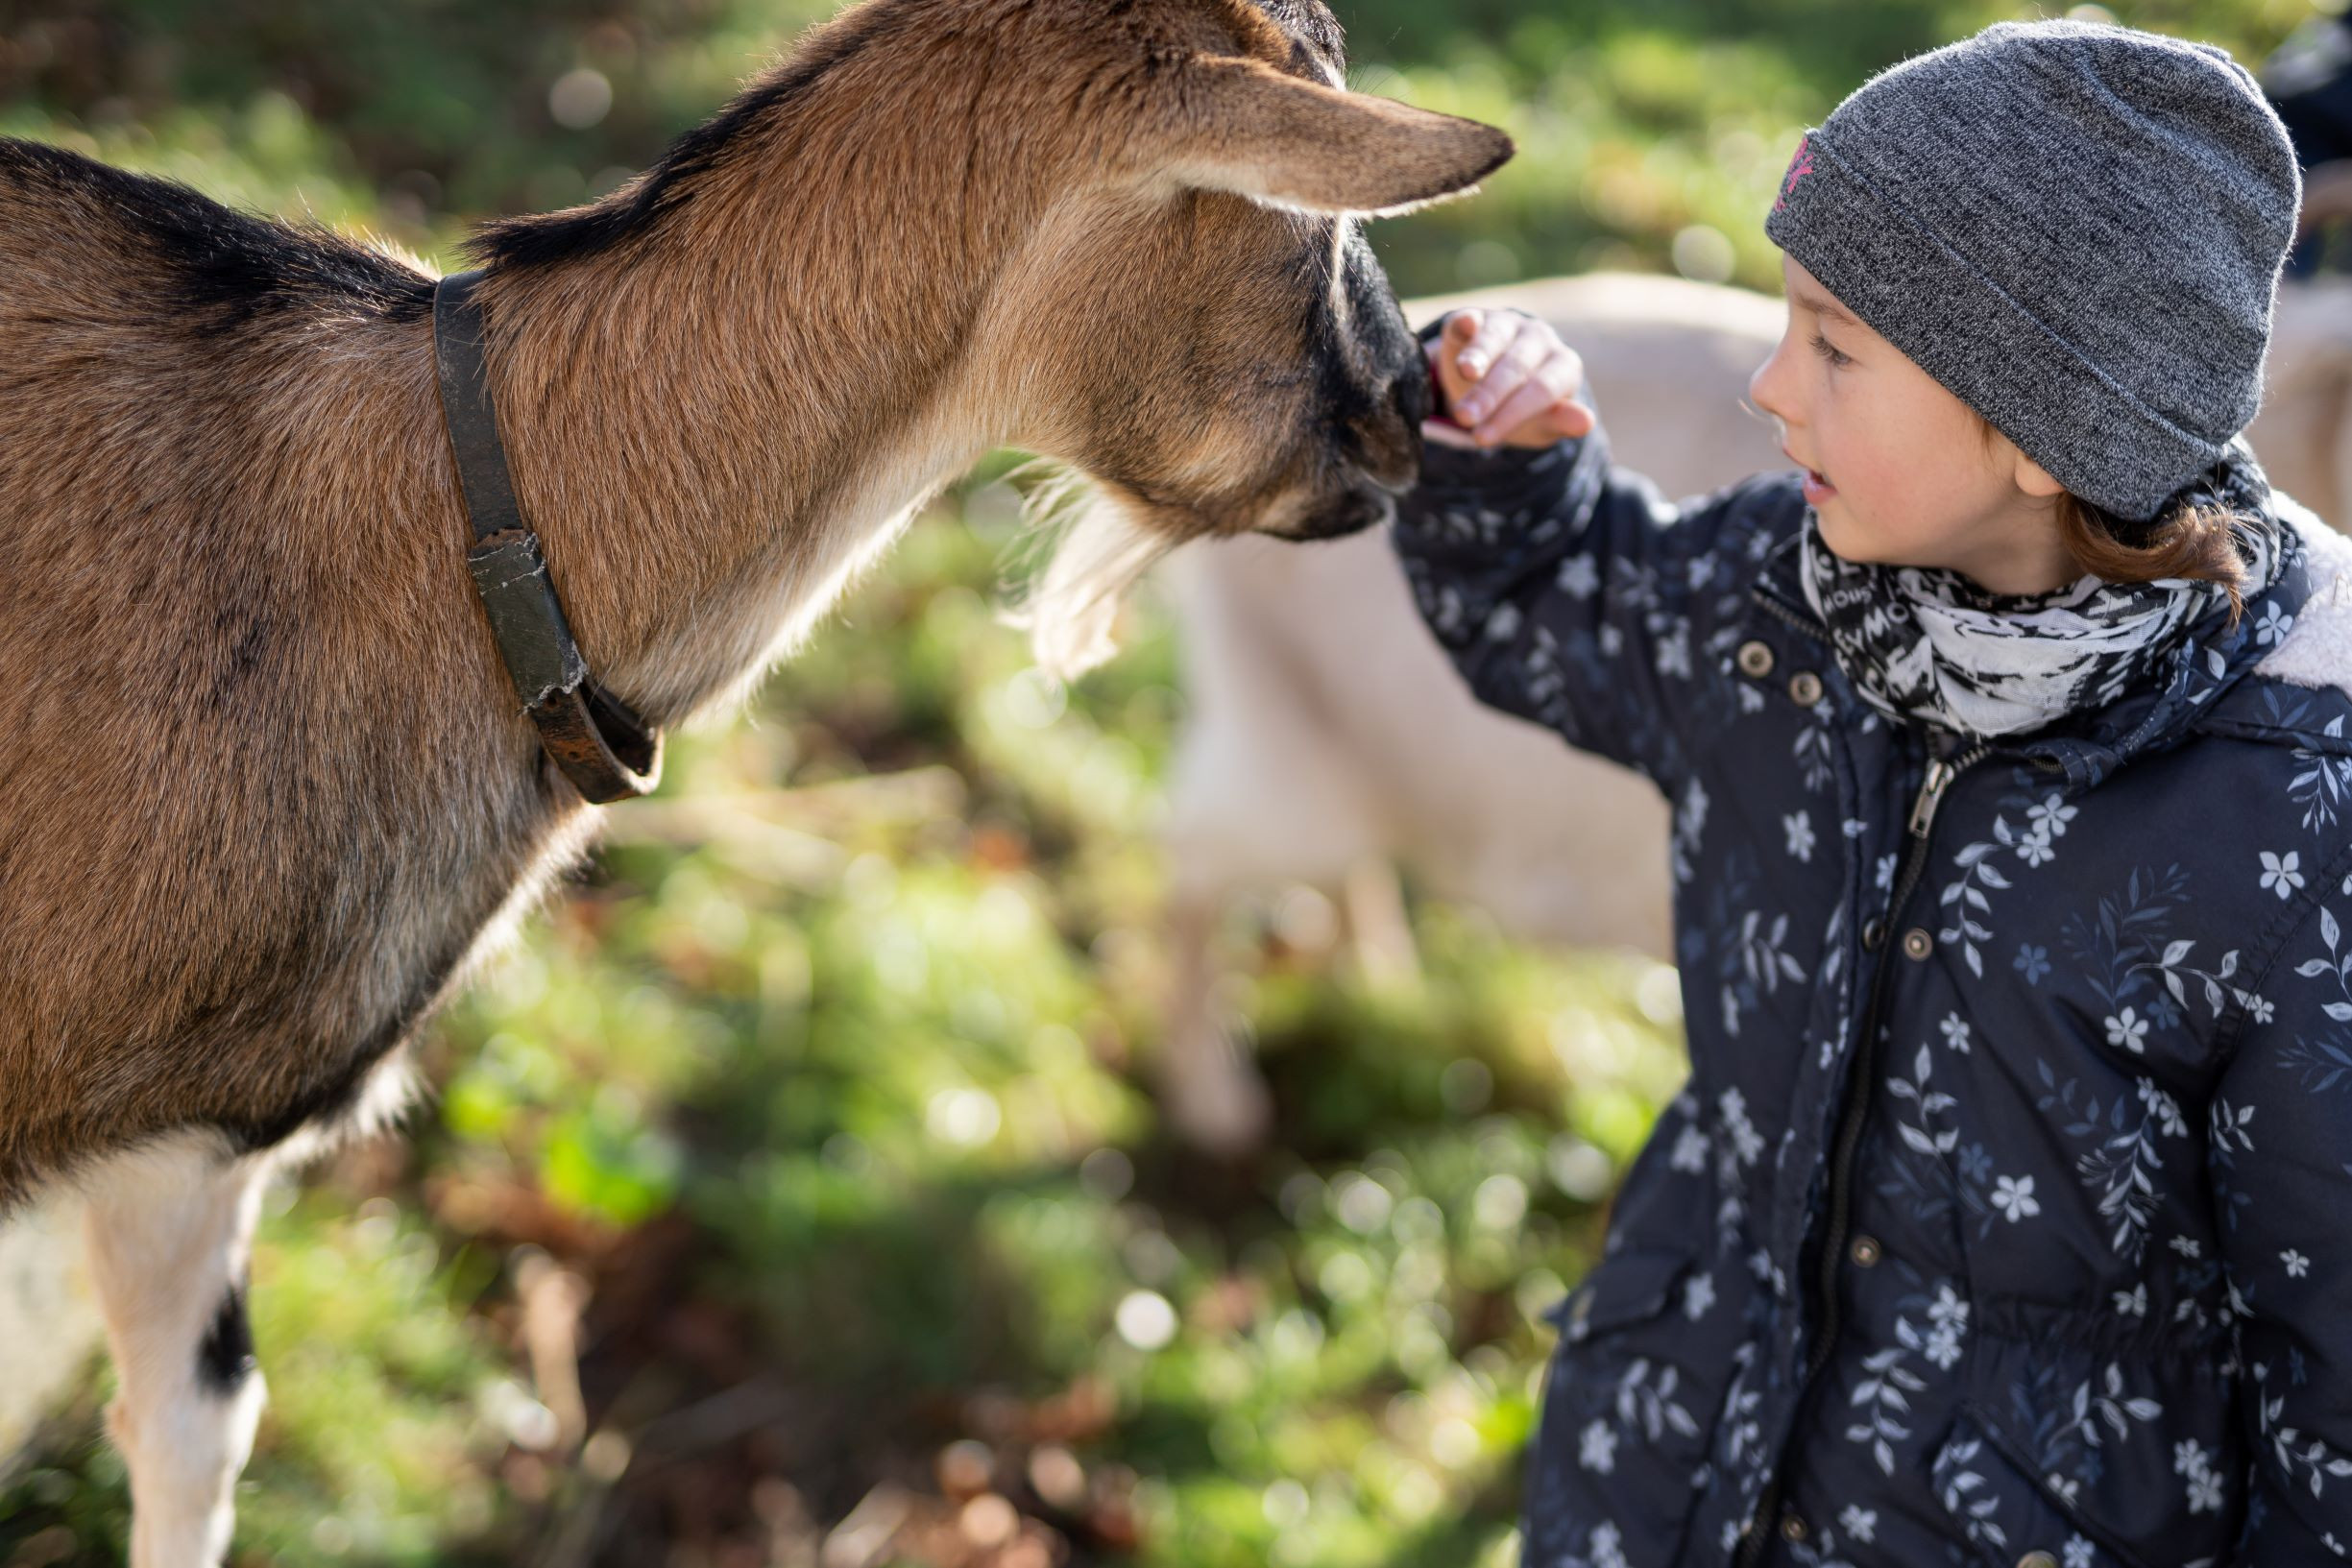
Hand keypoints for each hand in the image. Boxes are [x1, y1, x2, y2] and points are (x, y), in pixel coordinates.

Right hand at [1426, 308, 1594, 450]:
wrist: (1504, 382)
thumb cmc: (1528, 406)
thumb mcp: (1543, 421)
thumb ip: (1561, 421)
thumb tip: (1587, 423)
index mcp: (1563, 366)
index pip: (1541, 390)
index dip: (1512, 414)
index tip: (1483, 439)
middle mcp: (1540, 340)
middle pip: (1516, 366)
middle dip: (1489, 393)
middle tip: (1465, 418)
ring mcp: (1509, 325)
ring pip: (1494, 339)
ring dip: (1476, 358)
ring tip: (1464, 374)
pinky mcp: (1478, 318)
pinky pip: (1471, 318)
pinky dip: (1467, 321)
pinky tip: (1465, 324)